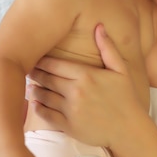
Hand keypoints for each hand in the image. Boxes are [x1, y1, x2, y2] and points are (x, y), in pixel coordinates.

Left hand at [26, 24, 141, 148]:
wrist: (129, 130)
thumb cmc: (126, 98)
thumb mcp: (121, 70)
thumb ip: (108, 48)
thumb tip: (99, 26)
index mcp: (86, 75)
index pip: (54, 64)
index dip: (41, 61)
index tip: (35, 58)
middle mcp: (75, 91)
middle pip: (46, 79)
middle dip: (35, 74)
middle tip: (27, 70)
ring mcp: (70, 109)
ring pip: (43, 96)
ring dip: (34, 90)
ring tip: (30, 86)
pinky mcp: (68, 126)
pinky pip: (46, 115)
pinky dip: (37, 108)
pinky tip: (35, 104)